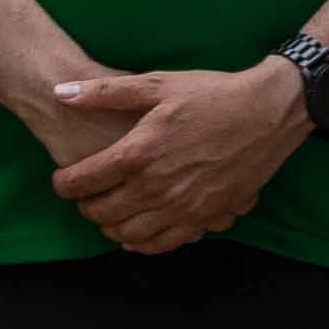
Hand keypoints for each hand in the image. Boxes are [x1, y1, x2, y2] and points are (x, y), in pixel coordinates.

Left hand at [43, 62, 307, 257]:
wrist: (268, 113)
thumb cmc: (212, 94)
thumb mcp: (158, 83)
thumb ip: (105, 92)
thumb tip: (60, 91)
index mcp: (138, 153)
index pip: (82, 181)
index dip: (63, 184)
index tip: (62, 181)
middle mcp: (156, 187)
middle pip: (101, 213)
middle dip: (85, 207)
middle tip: (85, 197)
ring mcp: (182, 207)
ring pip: (128, 235)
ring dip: (111, 228)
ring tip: (109, 214)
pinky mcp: (205, 218)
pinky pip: (164, 244)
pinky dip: (143, 244)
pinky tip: (138, 234)